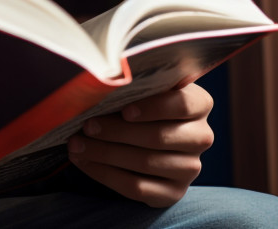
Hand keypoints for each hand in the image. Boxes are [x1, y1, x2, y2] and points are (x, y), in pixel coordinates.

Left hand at [67, 82, 213, 207]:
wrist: (145, 137)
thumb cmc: (140, 103)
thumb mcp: (143, 89)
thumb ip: (133, 85)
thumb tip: (103, 84)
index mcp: (199, 104)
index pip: (182, 105)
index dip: (153, 108)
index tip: (124, 110)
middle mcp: (200, 137)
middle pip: (159, 136)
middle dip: (117, 132)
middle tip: (87, 125)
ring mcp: (190, 168)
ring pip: (146, 163)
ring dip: (106, 153)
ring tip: (76, 144)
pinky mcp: (173, 192)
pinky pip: (137, 188)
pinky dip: (105, 174)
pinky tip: (84, 161)